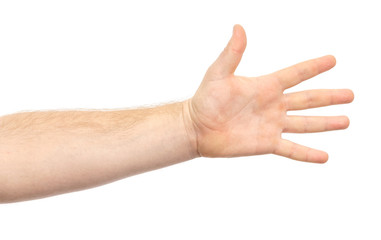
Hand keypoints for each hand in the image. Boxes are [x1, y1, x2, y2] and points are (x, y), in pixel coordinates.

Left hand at [186, 25, 353, 162]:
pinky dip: (308, 153)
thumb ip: (232, 53)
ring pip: (305, 124)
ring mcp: (271, 125)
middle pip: (307, 100)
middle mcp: (272, 105)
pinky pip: (291, 149)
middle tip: (350, 95)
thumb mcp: (218, 73)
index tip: (332, 60)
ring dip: (326, 123)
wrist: (197, 128)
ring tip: (346, 121)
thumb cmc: (205, 99)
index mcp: (265, 86)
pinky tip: (324, 157)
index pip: (295, 74)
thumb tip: (238, 28)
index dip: (313, 67)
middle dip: (329, 97)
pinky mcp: (266, 143)